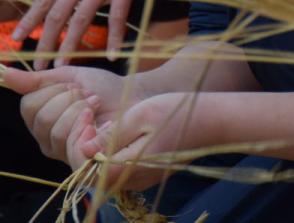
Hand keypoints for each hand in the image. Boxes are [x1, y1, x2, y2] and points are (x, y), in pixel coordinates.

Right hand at [4, 66, 145, 167]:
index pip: (29, 105)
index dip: (53, 91)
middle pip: (41, 118)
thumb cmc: (104, 89)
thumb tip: (4, 74)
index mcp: (41, 117)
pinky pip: (69, 146)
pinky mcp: (78, 164)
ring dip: (80, 111)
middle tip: (89, 96)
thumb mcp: (69, 77)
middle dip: (69, 100)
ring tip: (96, 106)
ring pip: (55, 131)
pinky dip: (84, 129)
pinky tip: (98, 123)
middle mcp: (46, 138)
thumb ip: (38, 80)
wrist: (134, 99)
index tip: (76, 86)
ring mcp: (61, 153)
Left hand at [12, 0, 166, 67]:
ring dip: (70, 45)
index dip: (28, 20)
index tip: (15, 39)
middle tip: (38, 66)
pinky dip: (115, 38)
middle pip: (56, 15)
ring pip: (80, 19)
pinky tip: (114, 56)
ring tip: (63, 65)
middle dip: (45, 42)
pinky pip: (117, 17)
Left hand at [85, 92, 219, 189]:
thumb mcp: (141, 115)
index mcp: (131, 167)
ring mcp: (144, 179)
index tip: (88, 120)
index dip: (81, 146)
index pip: (89, 170)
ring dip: (102, 151)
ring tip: (112, 124)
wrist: (212, 122)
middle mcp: (135, 180)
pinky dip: (116, 153)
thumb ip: (112, 136)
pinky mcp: (151, 174)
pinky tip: (125, 132)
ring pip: (109, 172)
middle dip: (88, 148)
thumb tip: (86, 150)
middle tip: (95, 119)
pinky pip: (123, 170)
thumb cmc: (177, 113)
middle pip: (97, 174)